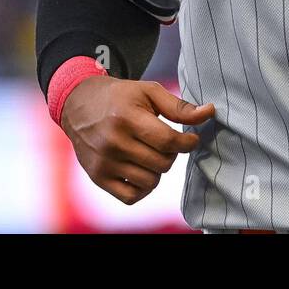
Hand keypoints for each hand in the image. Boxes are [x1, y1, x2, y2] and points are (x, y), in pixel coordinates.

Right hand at [61, 77, 215, 204]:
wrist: (79, 104)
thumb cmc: (120, 97)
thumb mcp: (149, 92)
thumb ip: (180, 106)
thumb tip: (210, 112)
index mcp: (127, 118)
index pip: (168, 141)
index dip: (187, 142)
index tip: (191, 138)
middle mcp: (113, 142)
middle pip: (162, 163)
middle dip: (172, 154)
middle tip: (167, 143)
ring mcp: (104, 163)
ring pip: (150, 181)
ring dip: (158, 170)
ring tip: (152, 154)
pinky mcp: (97, 177)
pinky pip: (131, 197)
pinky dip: (143, 188)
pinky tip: (142, 170)